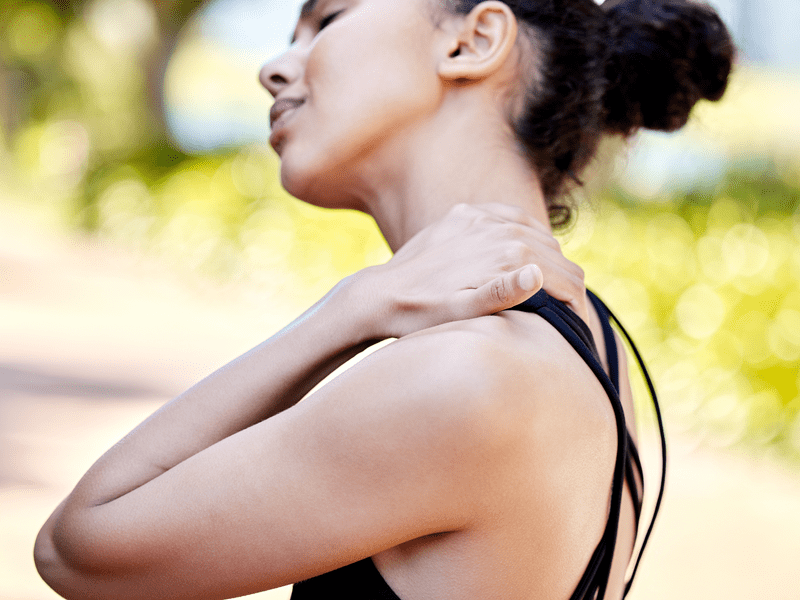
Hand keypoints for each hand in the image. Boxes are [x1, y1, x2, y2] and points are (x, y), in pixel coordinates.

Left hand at [357, 203, 586, 338]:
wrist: (380, 294)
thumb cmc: (423, 314)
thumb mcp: (462, 315)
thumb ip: (502, 295)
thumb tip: (538, 275)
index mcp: (507, 255)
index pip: (566, 277)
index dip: (579, 305)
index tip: (578, 326)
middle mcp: (499, 229)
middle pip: (556, 255)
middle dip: (568, 283)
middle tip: (570, 310)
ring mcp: (481, 217)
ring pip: (537, 234)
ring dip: (549, 259)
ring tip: (552, 287)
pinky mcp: (465, 213)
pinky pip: (510, 217)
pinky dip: (524, 234)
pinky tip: (524, 252)